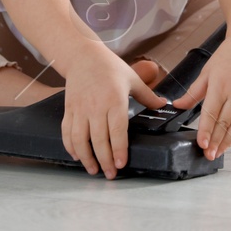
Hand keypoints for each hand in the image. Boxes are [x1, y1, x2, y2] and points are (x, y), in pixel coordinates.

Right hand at [61, 44, 164, 178]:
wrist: (83, 56)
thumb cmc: (110, 67)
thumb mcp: (132, 78)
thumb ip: (148, 96)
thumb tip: (163, 105)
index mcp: (115, 99)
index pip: (117, 130)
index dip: (119, 149)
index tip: (121, 163)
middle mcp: (96, 106)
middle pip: (99, 139)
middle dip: (105, 160)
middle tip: (110, 174)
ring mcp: (80, 109)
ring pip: (81, 139)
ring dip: (86, 157)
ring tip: (93, 169)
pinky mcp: (69, 109)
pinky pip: (67, 131)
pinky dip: (70, 146)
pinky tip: (77, 156)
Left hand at [171, 39, 230, 159]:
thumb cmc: (227, 57)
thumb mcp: (206, 72)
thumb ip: (193, 93)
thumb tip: (178, 106)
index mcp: (222, 85)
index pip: (212, 114)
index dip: (206, 131)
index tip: (201, 144)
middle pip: (225, 123)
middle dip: (216, 141)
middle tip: (208, 155)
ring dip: (228, 142)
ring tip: (218, 153)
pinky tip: (230, 140)